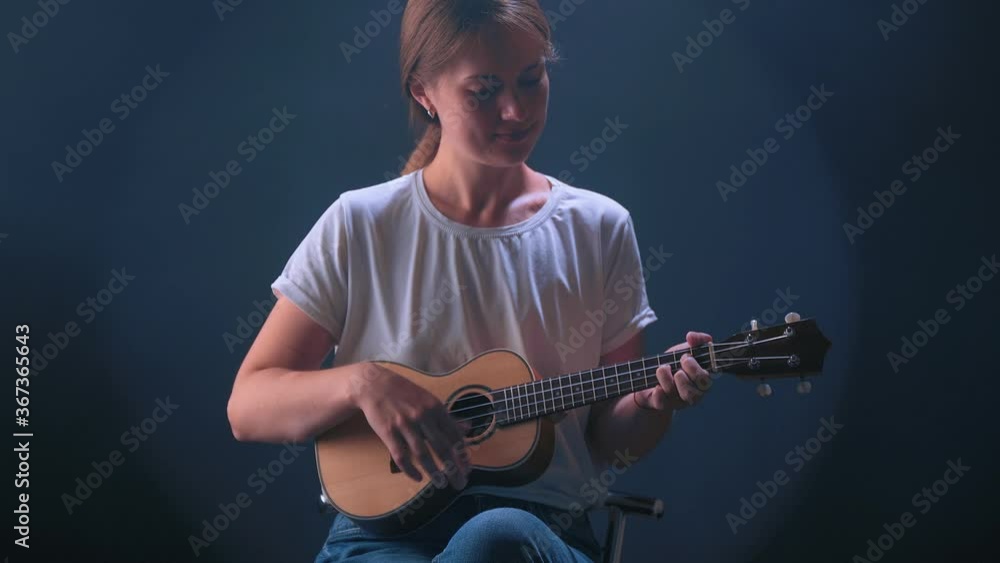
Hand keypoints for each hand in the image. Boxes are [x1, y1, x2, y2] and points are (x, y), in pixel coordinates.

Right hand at [351, 362, 471, 488]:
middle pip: (441, 447)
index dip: (462, 454)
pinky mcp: (388, 432)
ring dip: (434, 472)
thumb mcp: (430, 400)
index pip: (453, 435)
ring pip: (422, 454)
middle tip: (460, 483)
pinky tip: (417, 478)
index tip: (467, 469)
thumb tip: (467, 429)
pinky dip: (410, 469)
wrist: (375, 385)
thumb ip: (447, 417)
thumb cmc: (405, 394)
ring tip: (441, 484)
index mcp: (435, 408)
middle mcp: (422, 416)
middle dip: (453, 468)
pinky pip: (401, 455)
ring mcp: (404, 425)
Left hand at [634, 331, 713, 410]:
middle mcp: (691, 394)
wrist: (650, 375)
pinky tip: (656, 387)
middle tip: (677, 363)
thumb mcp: (685, 349)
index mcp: (700, 381)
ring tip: (662, 368)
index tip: (686, 357)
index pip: (706, 381)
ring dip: (668, 379)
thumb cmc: (673, 363)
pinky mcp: (661, 404)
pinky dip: (659, 394)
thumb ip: (695, 341)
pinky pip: (662, 403)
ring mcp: (677, 401)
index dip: (696, 369)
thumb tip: (692, 336)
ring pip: (675, 395)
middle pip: (693, 393)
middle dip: (684, 376)